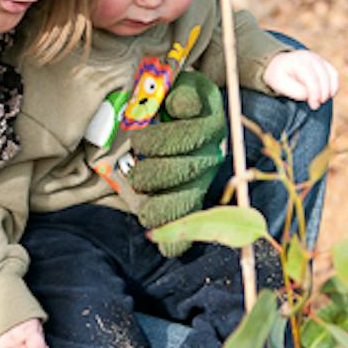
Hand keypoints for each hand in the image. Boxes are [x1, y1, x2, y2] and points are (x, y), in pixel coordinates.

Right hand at [127, 69, 226, 256]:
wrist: (163, 96)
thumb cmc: (152, 145)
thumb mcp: (149, 178)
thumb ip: (152, 204)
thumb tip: (169, 252)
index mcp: (197, 184)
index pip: (191, 208)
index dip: (170, 217)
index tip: (147, 216)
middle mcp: (209, 159)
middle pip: (185, 173)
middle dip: (152, 176)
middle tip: (137, 173)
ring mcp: (210, 128)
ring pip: (182, 140)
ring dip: (151, 142)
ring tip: (139, 141)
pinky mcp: (205, 97)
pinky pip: (186, 106)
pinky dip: (171, 108)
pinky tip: (164, 110)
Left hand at [263, 49, 338, 108]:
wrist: (279, 64)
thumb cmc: (279, 76)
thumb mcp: (279, 85)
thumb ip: (295, 91)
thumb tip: (309, 95)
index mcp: (299, 61)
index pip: (312, 78)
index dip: (315, 93)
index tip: (313, 105)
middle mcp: (311, 57)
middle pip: (324, 77)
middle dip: (322, 94)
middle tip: (315, 106)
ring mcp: (319, 59)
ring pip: (332, 75)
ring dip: (329, 91)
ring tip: (321, 101)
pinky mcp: (324, 63)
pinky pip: (334, 75)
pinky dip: (333, 87)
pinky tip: (326, 96)